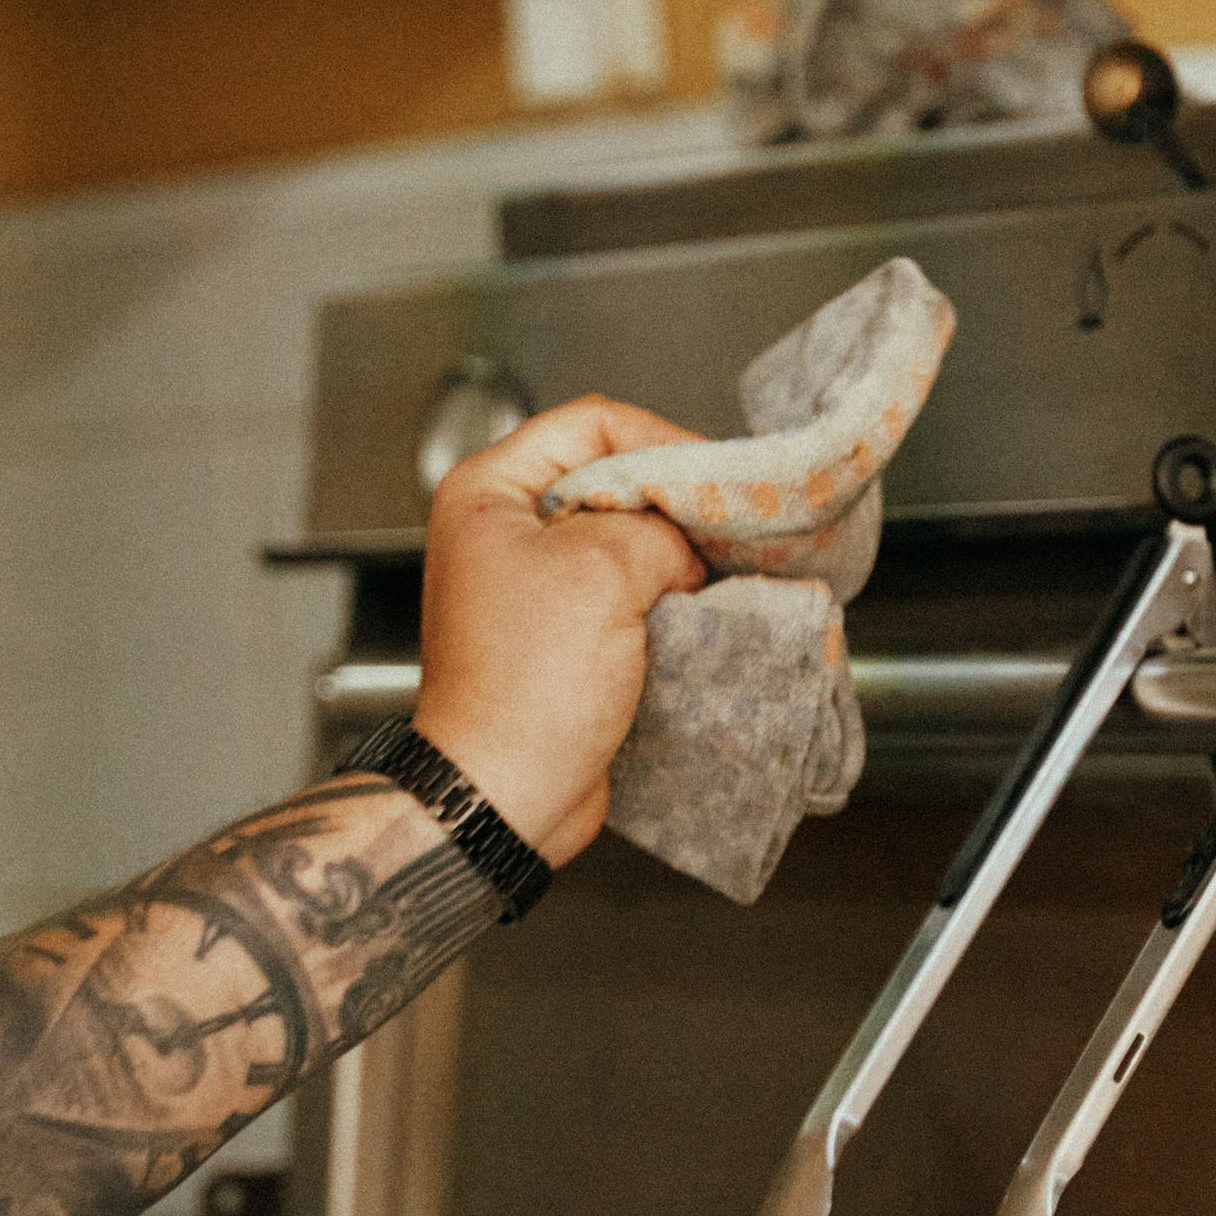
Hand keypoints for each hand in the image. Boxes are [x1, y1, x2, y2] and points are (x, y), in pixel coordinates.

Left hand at [414, 398, 705, 863]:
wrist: (503, 792)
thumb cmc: (526, 685)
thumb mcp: (603, 571)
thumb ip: (655, 527)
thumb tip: (683, 541)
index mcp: (489, 492)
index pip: (590, 424)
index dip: (660, 440)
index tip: (713, 476)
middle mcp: (503, 530)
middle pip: (609, 480)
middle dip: (672, 502)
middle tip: (726, 523)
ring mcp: (531, 585)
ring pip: (621, 540)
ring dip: (673, 555)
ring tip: (720, 568)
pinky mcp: (559, 635)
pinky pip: (622, 594)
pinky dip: (662, 598)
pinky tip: (700, 609)